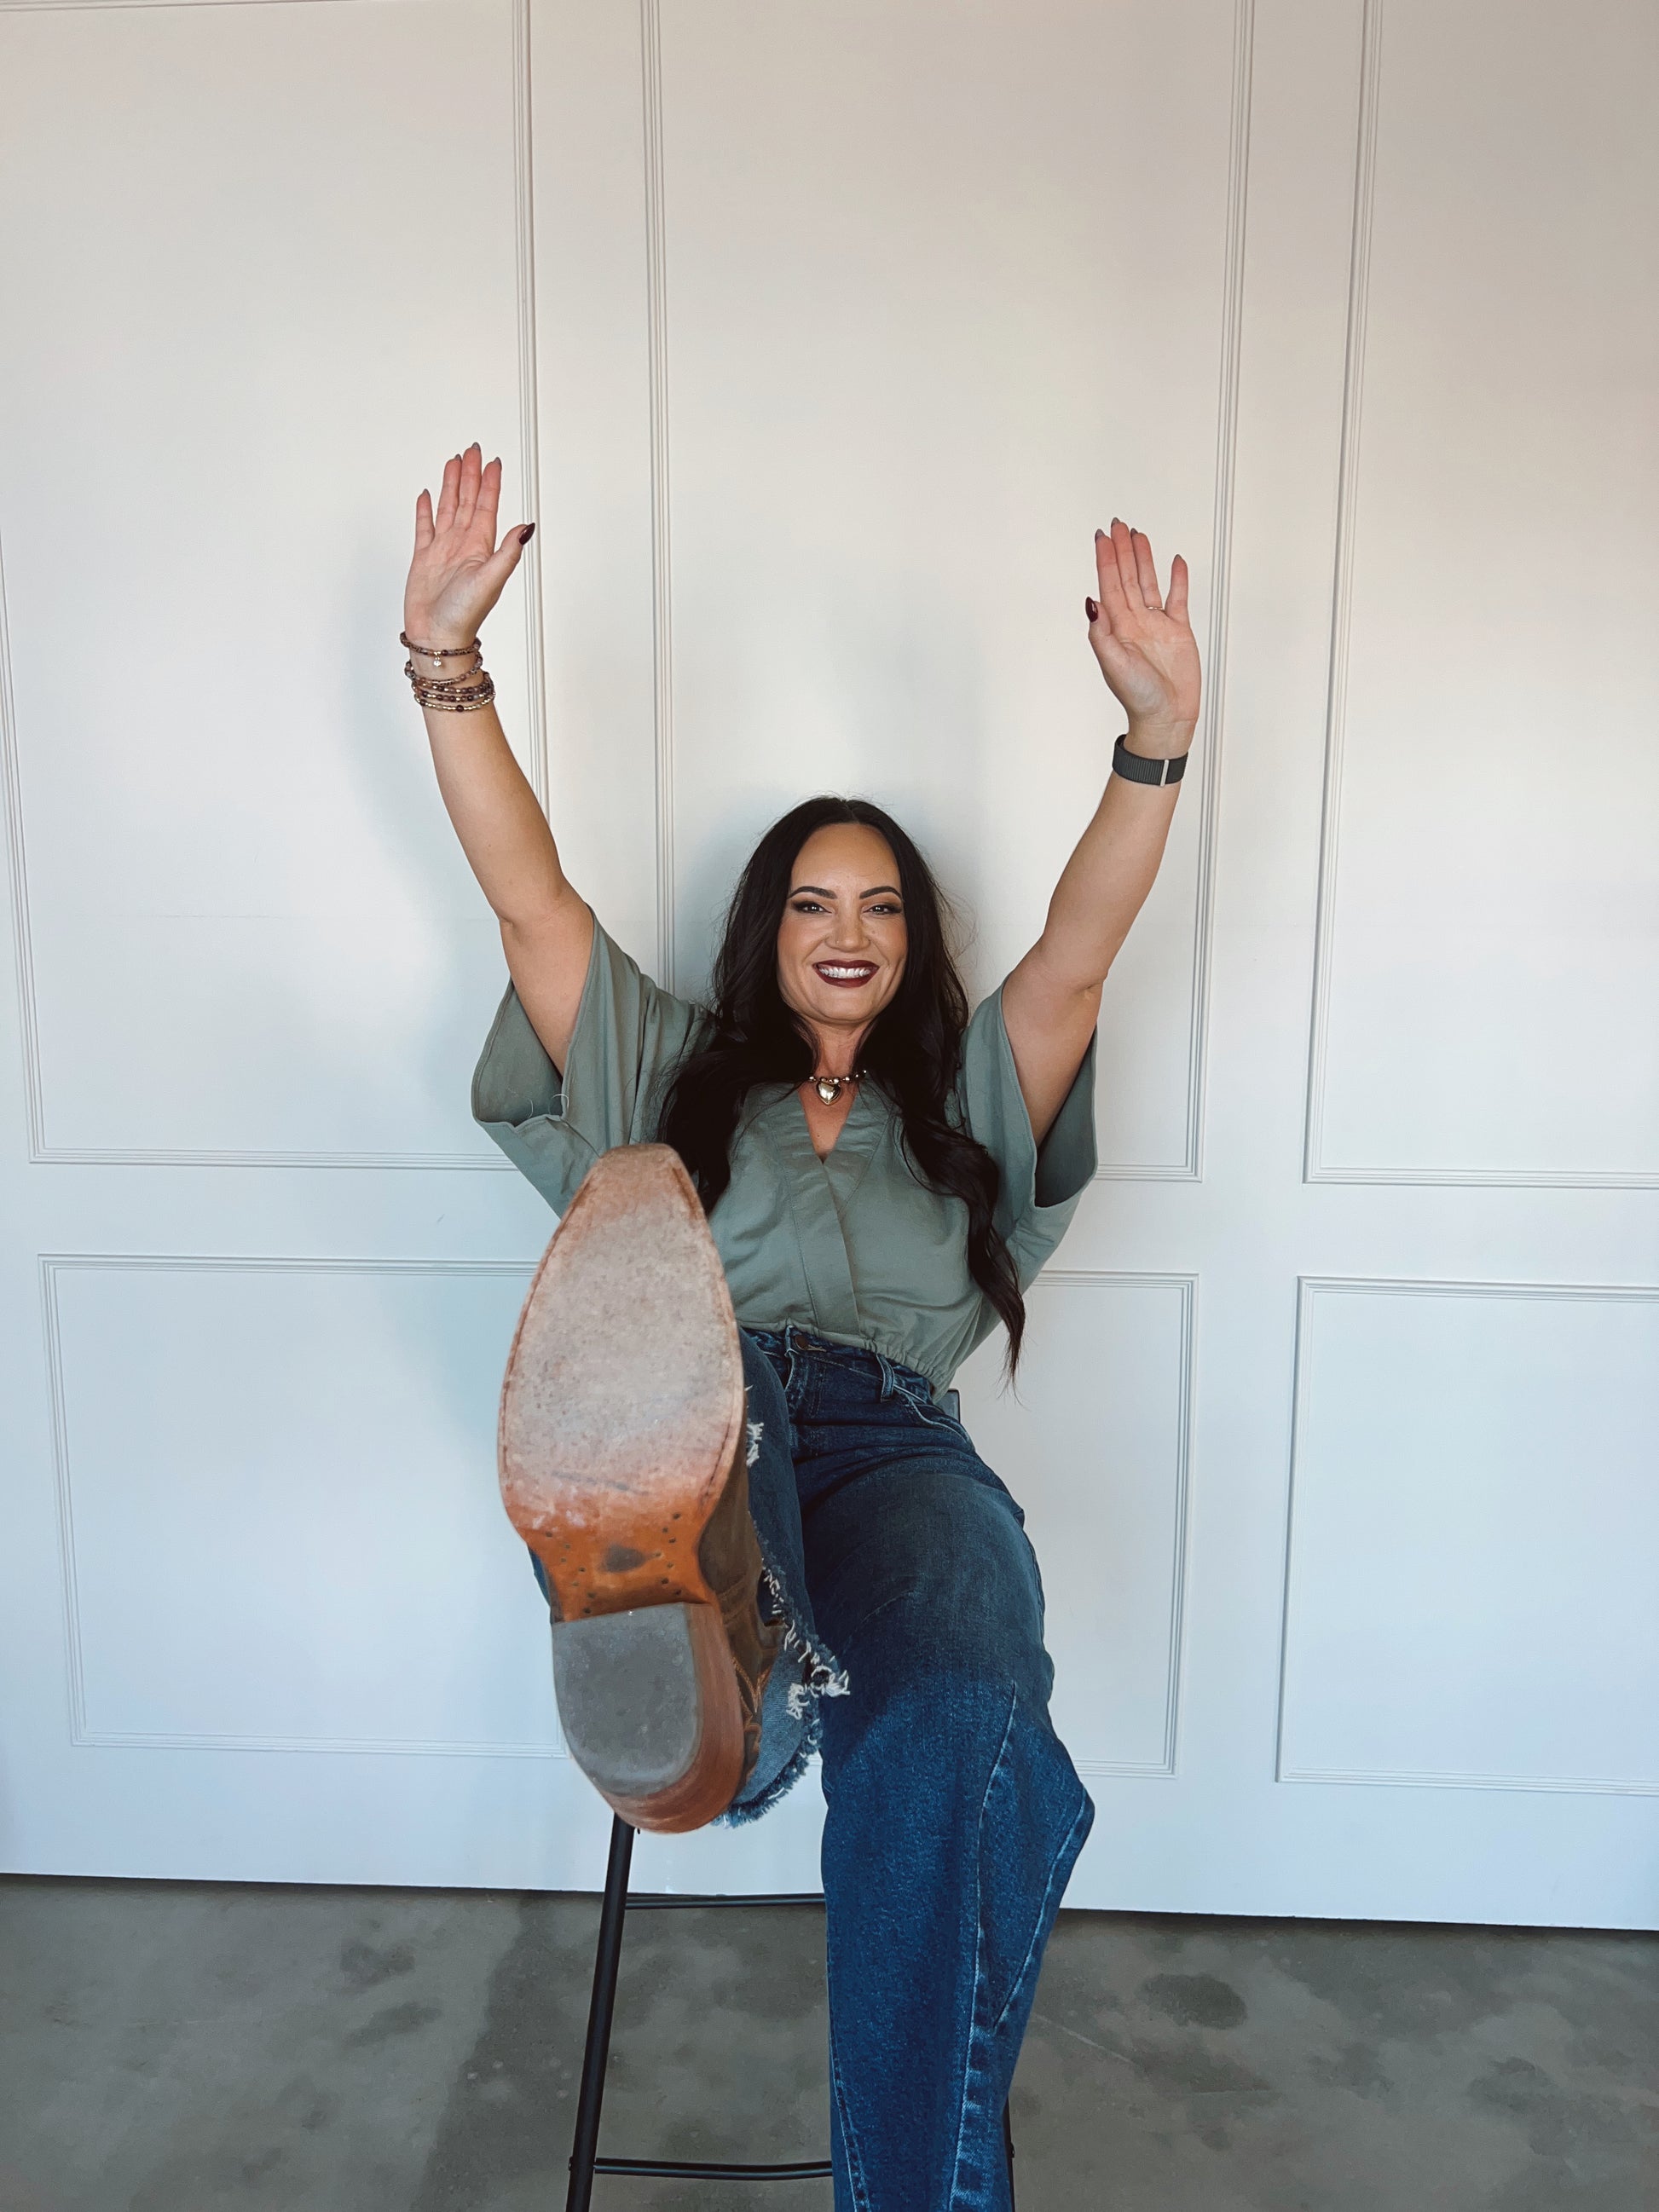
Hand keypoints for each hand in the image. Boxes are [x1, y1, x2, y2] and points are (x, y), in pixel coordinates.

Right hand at [404, 442, 533, 648]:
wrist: (437, 636)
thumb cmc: (463, 615)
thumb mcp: (492, 579)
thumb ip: (508, 551)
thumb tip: (527, 527)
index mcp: (480, 547)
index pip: (487, 506)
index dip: (490, 483)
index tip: (493, 462)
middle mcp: (463, 546)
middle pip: (468, 500)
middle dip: (471, 475)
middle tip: (473, 451)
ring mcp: (444, 551)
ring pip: (448, 508)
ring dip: (452, 485)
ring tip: (454, 463)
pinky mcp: (424, 559)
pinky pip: (425, 528)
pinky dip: (426, 510)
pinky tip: (428, 496)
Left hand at [1084, 519, 1200, 752]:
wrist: (1167, 717)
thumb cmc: (1138, 697)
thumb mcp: (1113, 665)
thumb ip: (1101, 633)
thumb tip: (1092, 603)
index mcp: (1117, 628)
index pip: (1109, 585)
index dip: (1104, 560)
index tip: (1101, 538)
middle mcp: (1135, 622)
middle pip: (1126, 577)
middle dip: (1121, 550)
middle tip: (1117, 525)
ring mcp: (1156, 625)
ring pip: (1148, 582)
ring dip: (1143, 559)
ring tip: (1138, 536)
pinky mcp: (1178, 631)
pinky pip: (1177, 599)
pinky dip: (1177, 579)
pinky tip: (1174, 563)